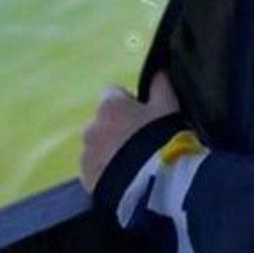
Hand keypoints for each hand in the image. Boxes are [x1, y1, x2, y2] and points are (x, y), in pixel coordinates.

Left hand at [80, 71, 179, 192]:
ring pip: (97, 146)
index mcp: (109, 105)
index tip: (143, 114)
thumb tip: (158, 70)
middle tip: (140, 140)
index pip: (112, 93)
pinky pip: (94, 169)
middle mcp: (91, 126)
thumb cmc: (161, 137)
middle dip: (117, 127)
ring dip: (109, 149)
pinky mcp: (85, 179)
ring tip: (133, 162)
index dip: (128, 102)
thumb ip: (161, 85)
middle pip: (102, 121)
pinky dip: (105, 170)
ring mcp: (85, 154)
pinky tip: (125, 177)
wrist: (152, 182)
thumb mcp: (168, 106)